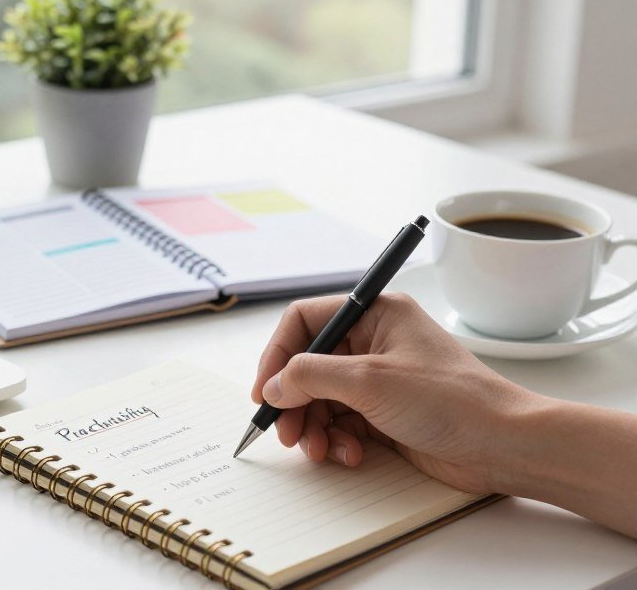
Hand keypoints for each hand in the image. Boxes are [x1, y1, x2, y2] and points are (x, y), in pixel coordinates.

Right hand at [251, 293, 539, 492]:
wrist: (504, 445)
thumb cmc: (452, 400)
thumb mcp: (370, 381)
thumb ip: (312, 376)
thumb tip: (275, 385)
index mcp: (375, 315)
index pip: (305, 322)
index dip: (278, 355)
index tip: (265, 390)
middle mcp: (374, 342)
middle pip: (309, 366)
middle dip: (295, 401)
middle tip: (287, 432)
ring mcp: (380, 379)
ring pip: (322, 399)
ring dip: (314, 426)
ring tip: (319, 450)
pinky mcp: (386, 413)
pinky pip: (342, 423)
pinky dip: (337, 440)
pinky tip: (350, 455)